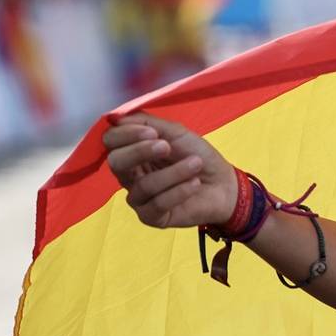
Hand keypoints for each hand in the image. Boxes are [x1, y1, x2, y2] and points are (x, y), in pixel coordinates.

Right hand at [103, 112, 238, 228]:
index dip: (126, 135)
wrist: (224, 183)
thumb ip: (147, 123)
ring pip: (143, 185)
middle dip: (140, 152)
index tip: (152, 132)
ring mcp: (139, 198)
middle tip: (167, 147)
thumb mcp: (176, 133)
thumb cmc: (198, 156)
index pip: (111, 141)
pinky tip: (195, 183)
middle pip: (116, 162)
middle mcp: (129, 176)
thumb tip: (117, 118)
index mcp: (131, 152)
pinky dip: (179, 191)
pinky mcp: (152, 217)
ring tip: (196, 164)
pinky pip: (157, 204)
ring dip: (173, 172)